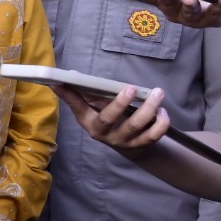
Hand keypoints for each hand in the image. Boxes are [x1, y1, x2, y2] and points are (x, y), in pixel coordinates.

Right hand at [54, 84, 169, 156]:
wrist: (131, 146)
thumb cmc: (111, 119)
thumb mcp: (97, 108)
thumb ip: (87, 92)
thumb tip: (73, 74)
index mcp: (89, 121)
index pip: (76, 106)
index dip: (68, 95)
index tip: (58, 82)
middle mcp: (104, 133)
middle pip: (108, 118)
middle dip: (120, 102)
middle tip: (131, 87)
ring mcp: (122, 140)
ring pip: (135, 125)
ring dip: (149, 108)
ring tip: (157, 93)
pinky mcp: (140, 145)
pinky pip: (153, 135)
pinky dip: (161, 122)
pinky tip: (162, 111)